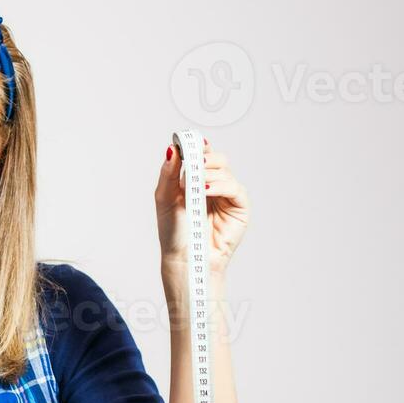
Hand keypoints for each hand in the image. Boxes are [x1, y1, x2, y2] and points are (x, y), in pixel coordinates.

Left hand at [155, 135, 249, 276]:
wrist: (184, 258)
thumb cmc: (174, 232)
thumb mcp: (164, 198)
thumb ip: (169, 173)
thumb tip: (172, 149)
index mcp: (195, 181)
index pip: (201, 156)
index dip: (198, 147)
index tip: (190, 144)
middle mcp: (213, 186)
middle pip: (217, 159)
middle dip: (205, 159)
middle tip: (194, 165)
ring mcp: (227, 196)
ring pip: (226, 170)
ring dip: (209, 174)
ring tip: (196, 188)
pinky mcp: (239, 208)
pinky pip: (235, 188)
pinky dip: (221, 186)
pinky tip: (206, 191)